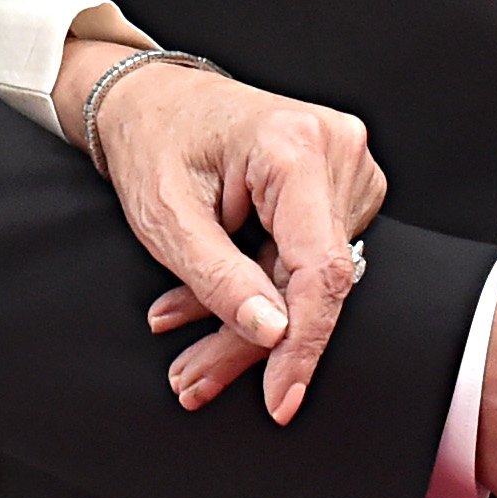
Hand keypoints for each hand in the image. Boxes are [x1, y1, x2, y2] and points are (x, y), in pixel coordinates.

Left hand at [56, 14, 384, 424]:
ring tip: (189, 357)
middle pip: (310, 280)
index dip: (303, 343)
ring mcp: (345, 166)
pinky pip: (305, 261)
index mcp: (295, 146)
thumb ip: (219, 279)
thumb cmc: (153, 142)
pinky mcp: (338, 185)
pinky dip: (258, 294)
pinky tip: (208, 316)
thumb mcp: (166, 218)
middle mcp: (336, 149)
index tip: (281, 398)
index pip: (320, 267)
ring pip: (307, 279)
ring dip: (249, 325)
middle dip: (252, 342)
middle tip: (193, 380)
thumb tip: (274, 334)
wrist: (152, 99)